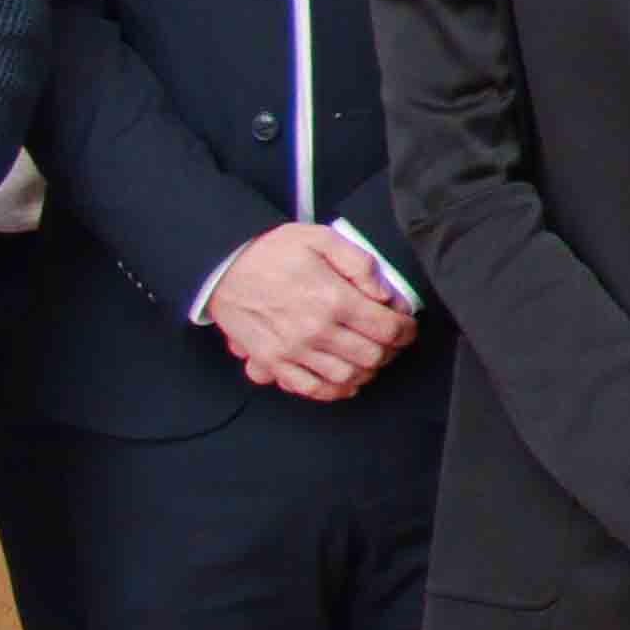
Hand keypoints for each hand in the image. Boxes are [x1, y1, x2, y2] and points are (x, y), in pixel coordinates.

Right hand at [202, 221, 413, 403]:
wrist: (223, 266)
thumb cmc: (272, 251)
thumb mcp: (321, 238)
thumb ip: (360, 264)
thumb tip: (385, 294)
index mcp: (333, 299)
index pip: (388, 329)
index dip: (406, 330)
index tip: (406, 326)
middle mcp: (316, 330)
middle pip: (373, 356)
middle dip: (391, 350)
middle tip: (390, 341)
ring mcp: (294, 351)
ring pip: (348, 377)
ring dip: (367, 370)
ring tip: (369, 357)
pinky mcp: (274, 363)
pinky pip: (311, 389)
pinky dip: (334, 390)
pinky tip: (344, 380)